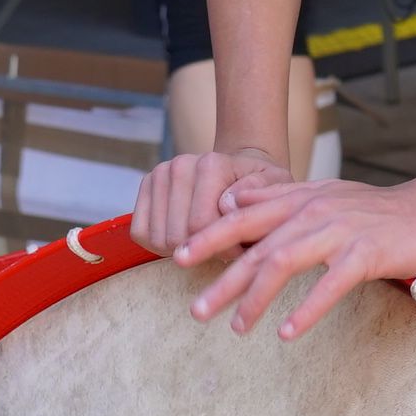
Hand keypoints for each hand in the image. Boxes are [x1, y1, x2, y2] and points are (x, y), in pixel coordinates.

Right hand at [132, 145, 287, 253]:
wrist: (238, 169)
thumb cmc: (259, 187)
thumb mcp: (274, 187)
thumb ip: (259, 193)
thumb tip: (226, 203)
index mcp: (211, 164)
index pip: (200, 226)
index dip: (221, 250)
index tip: (239, 250)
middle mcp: (179, 165)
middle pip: (177, 237)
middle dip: (202, 251)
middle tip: (222, 247)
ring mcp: (159, 175)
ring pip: (159, 239)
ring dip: (183, 250)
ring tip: (205, 240)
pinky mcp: (146, 187)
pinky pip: (141, 234)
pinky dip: (160, 246)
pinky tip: (184, 238)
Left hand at [176, 174, 415, 336]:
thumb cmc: (374, 210)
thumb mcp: (321, 195)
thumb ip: (276, 199)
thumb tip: (231, 200)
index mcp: (299, 199)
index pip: (244, 217)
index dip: (209, 237)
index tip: (179, 259)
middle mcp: (312, 212)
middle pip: (256, 247)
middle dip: (223, 280)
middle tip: (196, 311)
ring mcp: (338, 232)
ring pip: (284, 263)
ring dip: (256, 298)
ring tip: (238, 327)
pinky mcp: (365, 254)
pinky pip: (330, 284)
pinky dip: (307, 309)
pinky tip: (288, 332)